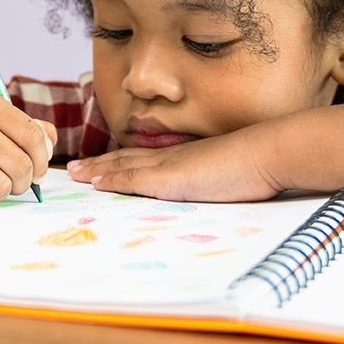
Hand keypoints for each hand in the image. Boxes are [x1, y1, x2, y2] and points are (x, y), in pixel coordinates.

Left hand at [65, 122, 284, 202]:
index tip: (104, 165)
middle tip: (76, 169)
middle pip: (127, 160)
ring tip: (76, 174)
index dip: (123, 162)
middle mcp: (171, 158)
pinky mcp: (169, 179)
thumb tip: (218, 190)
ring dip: (98, 171)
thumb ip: (217, 179)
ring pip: (123, 167)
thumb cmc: (257, 165)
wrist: (267, 153)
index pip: (146, 159)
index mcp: (185, 158)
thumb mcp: (231, 173)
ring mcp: (169, 167)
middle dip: (101, 165)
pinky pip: (132, 179)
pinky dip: (111, 180)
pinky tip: (95, 183)